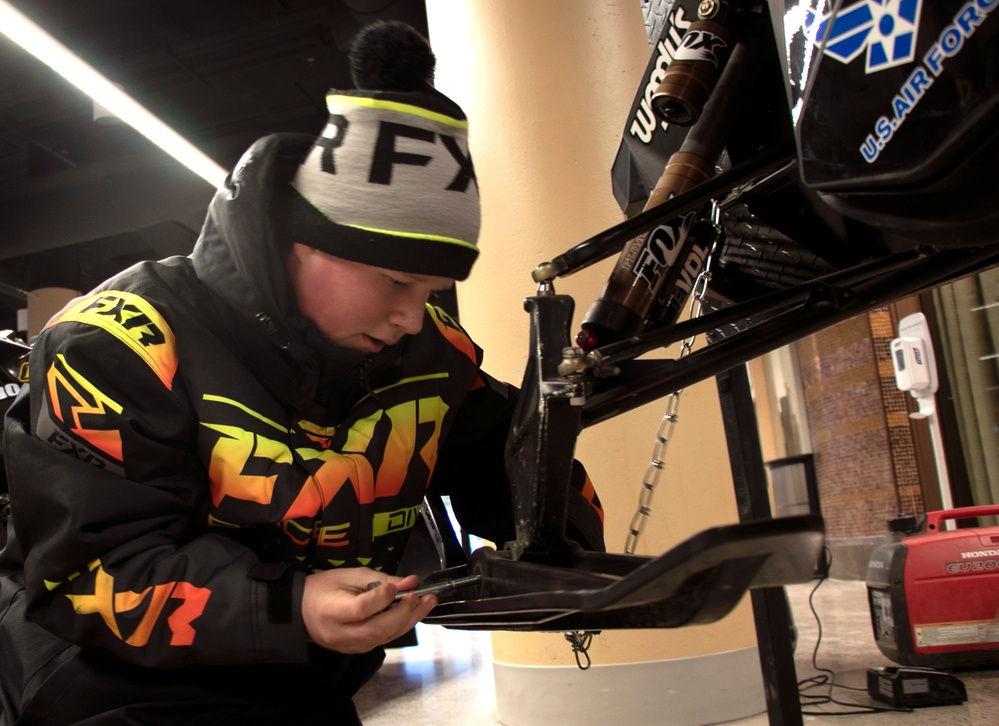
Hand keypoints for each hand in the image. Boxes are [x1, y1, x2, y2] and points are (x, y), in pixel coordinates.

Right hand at [301, 568, 435, 652]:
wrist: (301, 613)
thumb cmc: (323, 589)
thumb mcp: (348, 575)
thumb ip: (378, 579)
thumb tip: (410, 581)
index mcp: (332, 611)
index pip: (361, 609)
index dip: (382, 598)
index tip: (399, 585)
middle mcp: (341, 634)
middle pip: (377, 629)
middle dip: (404, 613)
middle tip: (422, 596)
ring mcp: (349, 646)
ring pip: (384, 637)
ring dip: (409, 620)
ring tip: (427, 602)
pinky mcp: (357, 650)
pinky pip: (383, 640)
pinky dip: (400, 626)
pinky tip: (412, 613)